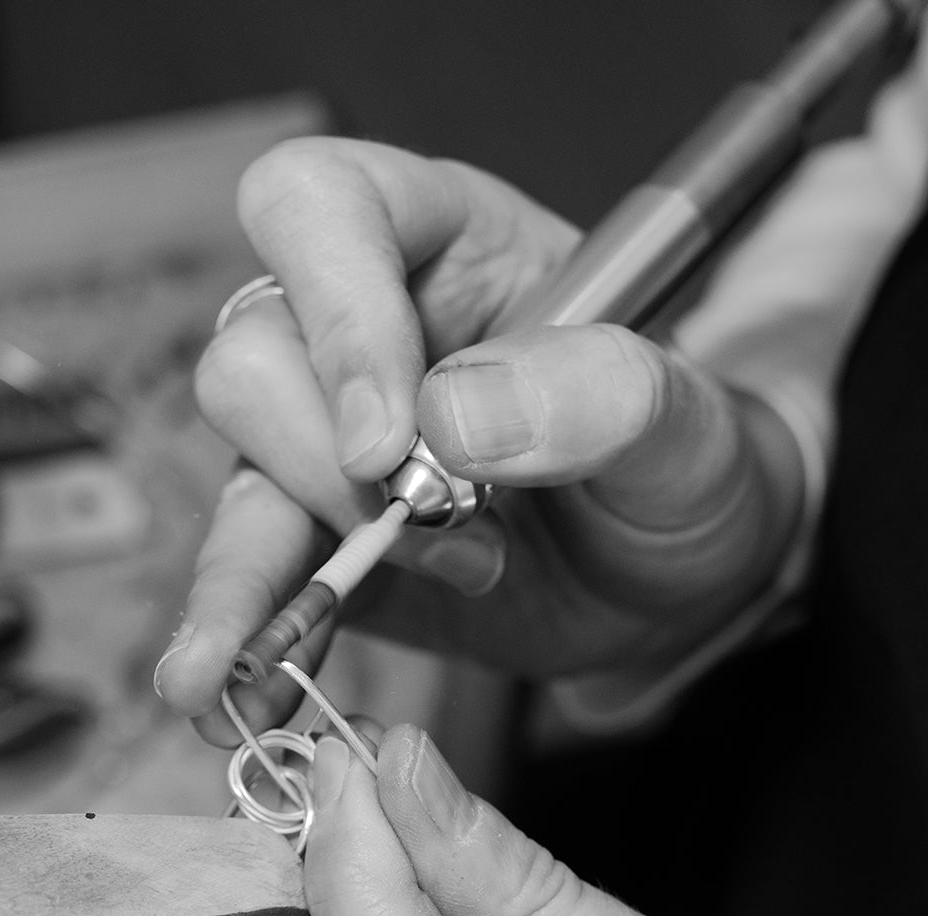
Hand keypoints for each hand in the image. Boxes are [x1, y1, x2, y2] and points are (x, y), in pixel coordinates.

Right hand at [154, 137, 804, 743]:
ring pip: (236, 475)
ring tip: (306, 641)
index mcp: (441, 240)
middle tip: (455, 533)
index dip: (333, 313)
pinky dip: (243, 642)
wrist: (684, 577)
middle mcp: (355, 327)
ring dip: (262, 571)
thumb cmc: (686, 461)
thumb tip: (450, 418)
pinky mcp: (313, 543)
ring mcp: (322, 439)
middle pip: (254, 356)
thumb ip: (603, 393)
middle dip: (330, 466)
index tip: (391, 438)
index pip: (319, 205)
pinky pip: (249, 583)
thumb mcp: (691, 420)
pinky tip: (250, 698)